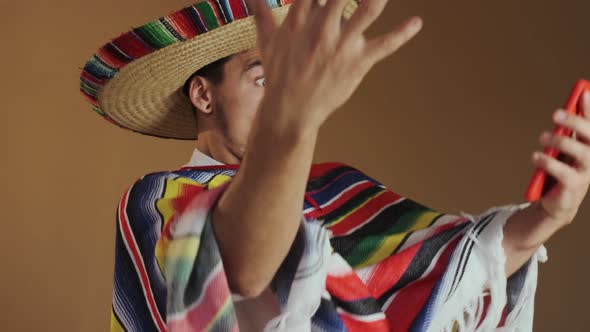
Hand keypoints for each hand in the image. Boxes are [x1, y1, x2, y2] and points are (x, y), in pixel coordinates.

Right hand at [246, 0, 422, 132]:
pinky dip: (403, 33)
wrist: (290, 110)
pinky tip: (417, 23)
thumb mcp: (267, 40)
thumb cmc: (279, 73)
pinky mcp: (358, 63)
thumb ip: (261, 11)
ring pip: (368, 10)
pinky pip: (385, 45)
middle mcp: (323, 27)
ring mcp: (342, 45)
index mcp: (301, 18)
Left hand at [534, 91, 589, 226]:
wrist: (558, 202)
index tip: (584, 93)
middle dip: (575, 122)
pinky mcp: (574, 186)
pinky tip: (535, 157)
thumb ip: (567, 133)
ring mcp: (586, 173)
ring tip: (542, 137)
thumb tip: (563, 111)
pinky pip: (563, 172)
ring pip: (581, 153)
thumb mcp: (564, 151)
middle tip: (555, 114)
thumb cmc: (562, 171)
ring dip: (560, 141)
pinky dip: (547, 162)